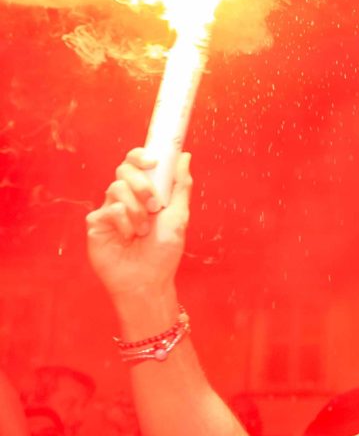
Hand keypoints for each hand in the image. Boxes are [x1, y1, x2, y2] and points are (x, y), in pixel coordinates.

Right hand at [85, 150, 192, 305]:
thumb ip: (180, 186)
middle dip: (142, 184)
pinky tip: (128, 238)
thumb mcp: (178, 215)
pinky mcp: (96, 223)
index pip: (135, 163)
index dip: (140, 156)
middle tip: (153, 205)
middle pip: (124, 170)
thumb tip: (184, 156)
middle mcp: (124, 198)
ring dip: (136, 210)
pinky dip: (125, 223)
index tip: (153, 162)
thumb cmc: (164, 251)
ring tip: (143, 230)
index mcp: (144, 193)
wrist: (148, 280)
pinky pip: (110, 210)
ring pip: (116, 188)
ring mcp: (108, 209)